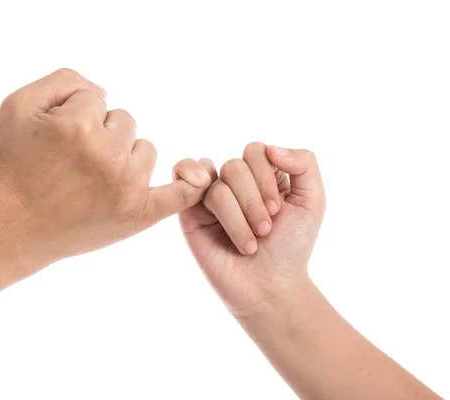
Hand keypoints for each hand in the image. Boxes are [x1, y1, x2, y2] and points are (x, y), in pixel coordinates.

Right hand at [0, 68, 212, 271]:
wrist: (7, 228)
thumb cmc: (7, 165)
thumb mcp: (16, 105)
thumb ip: (63, 80)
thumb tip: (104, 91)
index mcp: (78, 126)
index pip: (95, 102)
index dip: (71, 117)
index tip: (51, 144)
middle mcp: (108, 155)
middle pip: (125, 122)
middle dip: (100, 135)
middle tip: (71, 164)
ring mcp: (127, 187)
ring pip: (145, 150)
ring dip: (124, 157)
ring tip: (91, 181)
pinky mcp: (138, 215)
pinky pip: (181, 194)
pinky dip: (193, 184)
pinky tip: (200, 176)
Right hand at [177, 142, 325, 318]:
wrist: (269, 287)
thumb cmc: (292, 247)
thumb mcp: (313, 201)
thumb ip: (304, 163)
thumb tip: (270, 147)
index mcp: (262, 174)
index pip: (256, 151)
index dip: (266, 177)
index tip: (278, 210)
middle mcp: (235, 183)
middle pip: (235, 166)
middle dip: (253, 201)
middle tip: (265, 229)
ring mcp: (210, 197)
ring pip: (215, 182)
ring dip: (237, 216)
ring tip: (250, 243)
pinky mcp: (190, 214)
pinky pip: (188, 187)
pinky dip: (193, 186)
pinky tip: (210, 212)